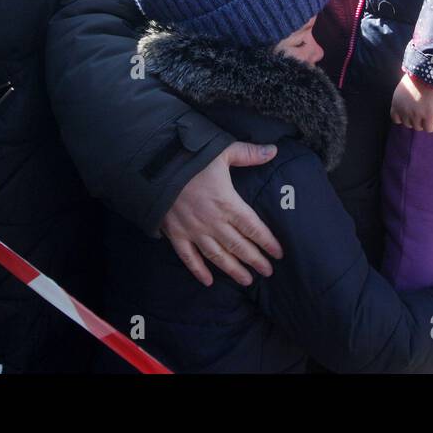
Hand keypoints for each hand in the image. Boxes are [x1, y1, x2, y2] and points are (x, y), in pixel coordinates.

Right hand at [160, 141, 283, 287]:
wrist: (154, 167)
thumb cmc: (190, 157)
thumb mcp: (222, 151)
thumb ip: (249, 153)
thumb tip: (274, 150)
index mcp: (227, 203)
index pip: (253, 228)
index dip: (267, 242)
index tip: (278, 253)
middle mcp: (213, 221)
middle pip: (239, 246)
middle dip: (255, 260)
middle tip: (268, 272)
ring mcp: (194, 231)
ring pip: (218, 257)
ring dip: (233, 270)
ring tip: (247, 280)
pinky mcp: (176, 234)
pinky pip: (189, 258)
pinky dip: (198, 271)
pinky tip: (208, 282)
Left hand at [390, 72, 432, 132]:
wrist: (427, 74)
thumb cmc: (416, 78)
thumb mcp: (403, 90)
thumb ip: (403, 101)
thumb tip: (409, 109)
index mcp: (396, 105)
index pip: (396, 119)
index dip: (404, 117)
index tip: (410, 114)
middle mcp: (404, 112)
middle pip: (408, 124)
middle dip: (415, 119)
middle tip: (422, 111)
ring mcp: (416, 115)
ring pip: (419, 127)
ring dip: (424, 122)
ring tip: (429, 112)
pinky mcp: (428, 116)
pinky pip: (429, 129)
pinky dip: (432, 126)